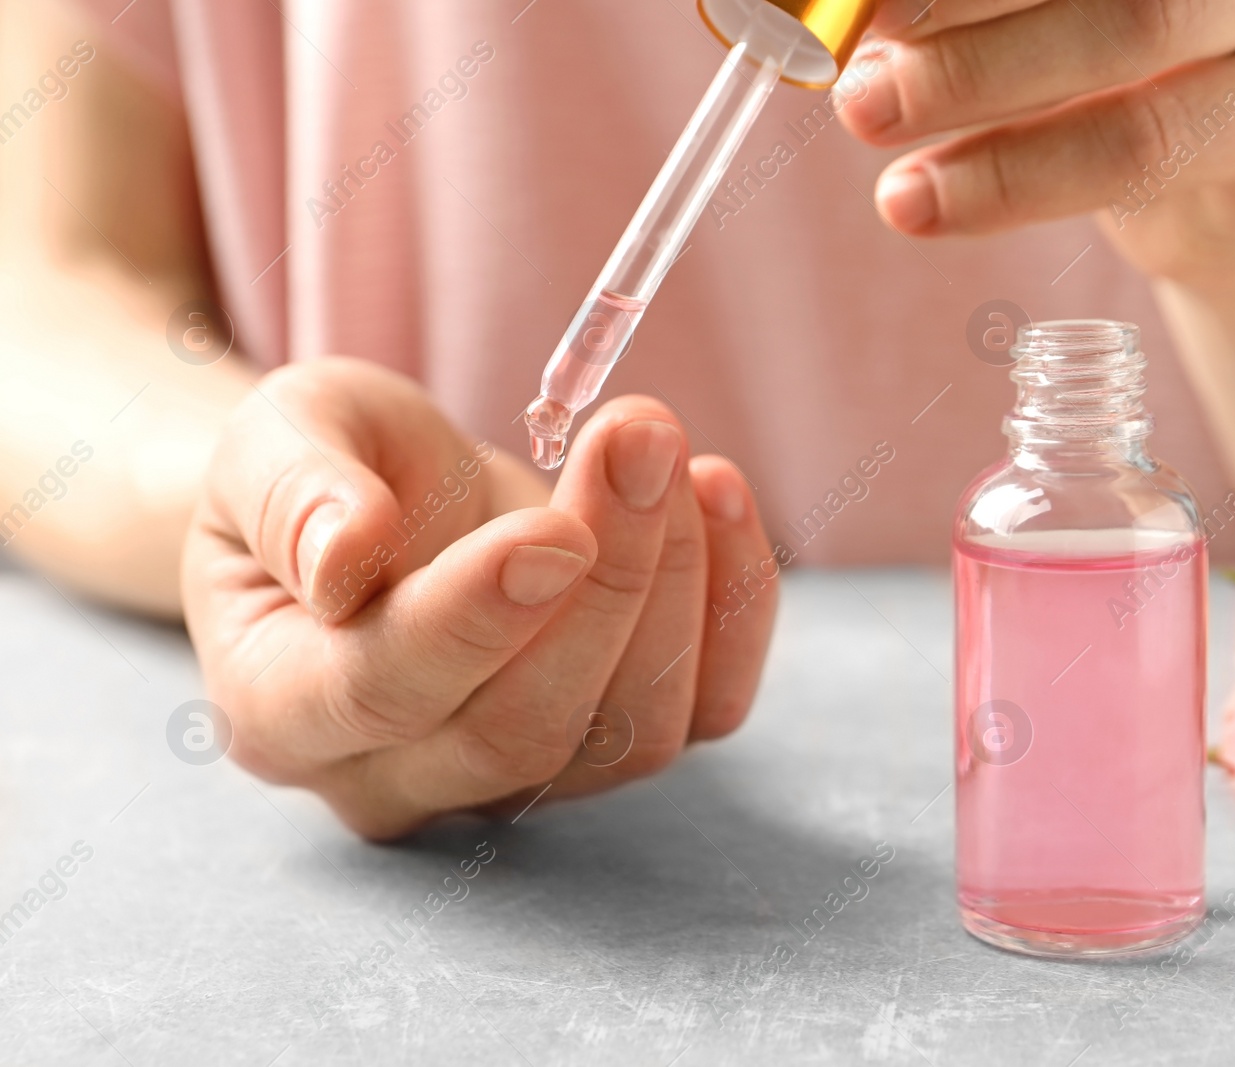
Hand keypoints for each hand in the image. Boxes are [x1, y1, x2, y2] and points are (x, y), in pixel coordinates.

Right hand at [181, 359, 776, 839]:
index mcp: (279, 707)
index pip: (380, 694)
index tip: (553, 527)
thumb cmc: (319, 470)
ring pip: (630, 735)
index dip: (474, 619)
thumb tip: (346, 556)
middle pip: (522, 730)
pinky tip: (717, 492)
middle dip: (606, 578)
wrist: (379, 506)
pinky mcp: (610, 747)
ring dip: (674, 579)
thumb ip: (294, 492)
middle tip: (638, 434)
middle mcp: (395, 775)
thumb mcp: (275, 436)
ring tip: (662, 444)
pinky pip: (704, 712)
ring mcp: (513, 780)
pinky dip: (733, 608)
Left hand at [836, 0, 1234, 281]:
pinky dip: (1009, 179)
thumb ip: (968, 1)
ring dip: (972, 78)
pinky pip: (1139, 146)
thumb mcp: (1033, 10)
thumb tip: (851, 8)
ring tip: (866, 112)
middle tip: (848, 36)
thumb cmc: (1114, 70)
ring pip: (1130, 28)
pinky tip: (917, 201)